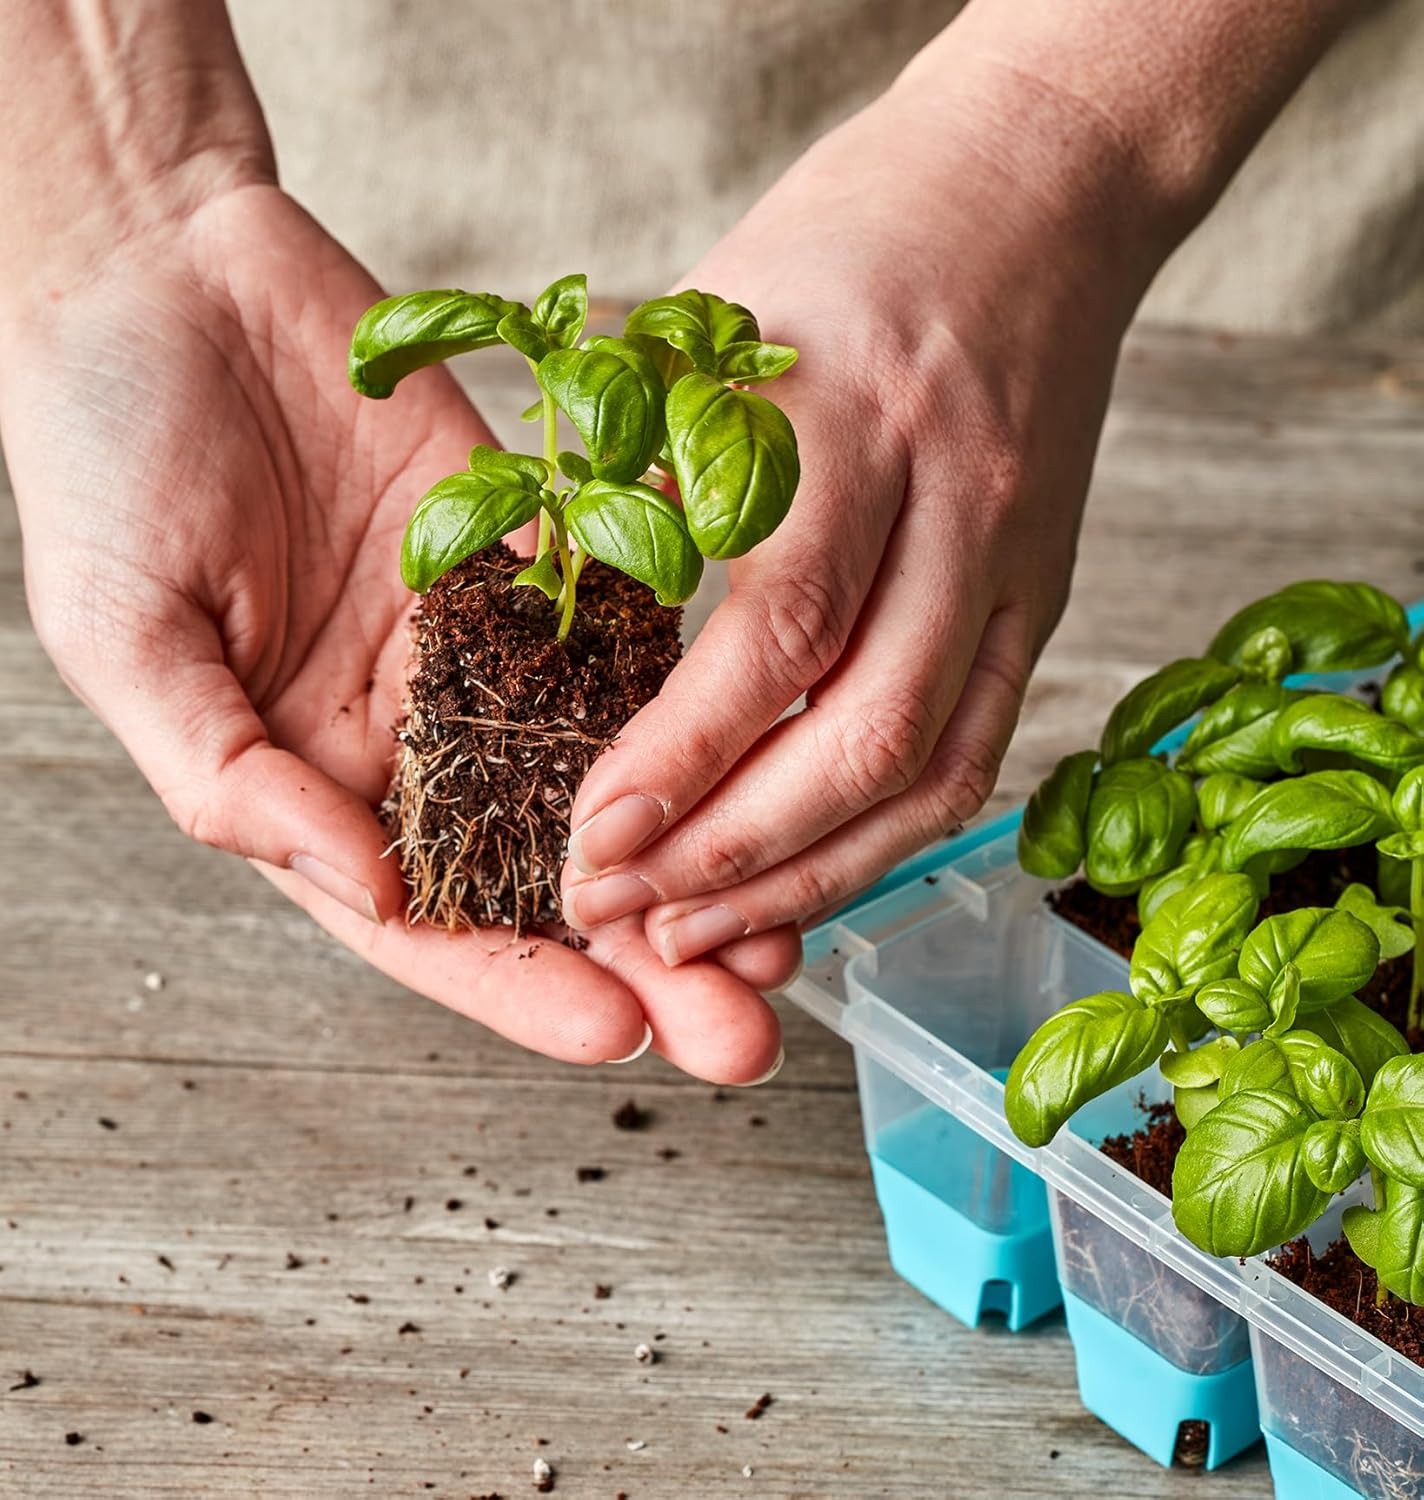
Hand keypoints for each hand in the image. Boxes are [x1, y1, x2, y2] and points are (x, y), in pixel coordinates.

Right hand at [2, 179, 791, 1082]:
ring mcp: (481, 648)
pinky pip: (625, 640)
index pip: (427, 918)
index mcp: (312, 778)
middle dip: (642, 957)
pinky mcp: (534, 556)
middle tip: (742, 1034)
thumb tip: (366, 883)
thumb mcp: (126, 635)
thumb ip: (231, 772)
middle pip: (543, 874)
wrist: (166, 272)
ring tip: (784, 929)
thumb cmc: (101, 453)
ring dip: (695, 855)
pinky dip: (692, 704)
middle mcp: (412, 732)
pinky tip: (767, 762)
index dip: (520, 984)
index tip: (617, 1035)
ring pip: (607, 778)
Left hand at [560, 73, 1151, 960]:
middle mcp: (953, 501)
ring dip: (815, 875)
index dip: (685, 752)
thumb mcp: (716, 316)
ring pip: (934, 768)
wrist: (1036, 189)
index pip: (778, 624)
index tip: (594, 838)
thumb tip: (553, 611)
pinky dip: (894, 835)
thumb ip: (645, 462)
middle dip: (737, 851)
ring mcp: (1017, 558)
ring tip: (708, 931)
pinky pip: (981, 749)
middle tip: (629, 916)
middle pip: (864, 729)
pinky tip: (812, 879)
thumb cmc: (849, 239)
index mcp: (850, 414)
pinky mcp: (1049, 594)